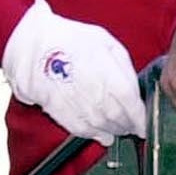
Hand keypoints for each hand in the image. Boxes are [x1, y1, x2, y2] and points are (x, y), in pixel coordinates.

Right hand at [0, 0, 147, 144]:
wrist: (31, 43)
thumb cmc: (72, 38)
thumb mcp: (105, 41)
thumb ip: (122, 64)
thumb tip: (132, 87)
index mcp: (105, 69)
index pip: (128, 98)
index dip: (138, 115)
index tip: (144, 123)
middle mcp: (90, 88)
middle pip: (115, 115)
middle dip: (127, 124)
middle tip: (134, 128)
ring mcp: (72, 100)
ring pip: (98, 124)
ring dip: (112, 131)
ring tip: (120, 132)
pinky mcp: (55, 108)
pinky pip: (77, 127)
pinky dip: (92, 135)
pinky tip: (101, 136)